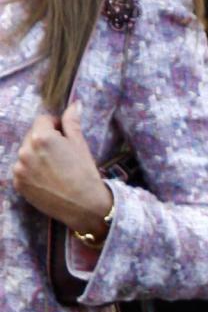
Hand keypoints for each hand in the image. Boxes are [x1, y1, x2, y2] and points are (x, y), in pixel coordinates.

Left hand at [13, 101, 112, 239]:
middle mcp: (26, 150)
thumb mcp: (80, 144)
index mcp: (41, 136)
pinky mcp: (19, 184)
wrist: (85, 207)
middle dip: (44, 141)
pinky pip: (23, 170)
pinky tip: (47, 179)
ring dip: (37, 156)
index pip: (43, 120)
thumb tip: (75, 104)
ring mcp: (20, 168)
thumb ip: (71, 122)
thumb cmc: (85, 174)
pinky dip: (32, 172)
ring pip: (27, 153)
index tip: (64, 136)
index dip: (55, 127)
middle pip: (32, 136)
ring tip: (54, 169)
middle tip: (61, 156)